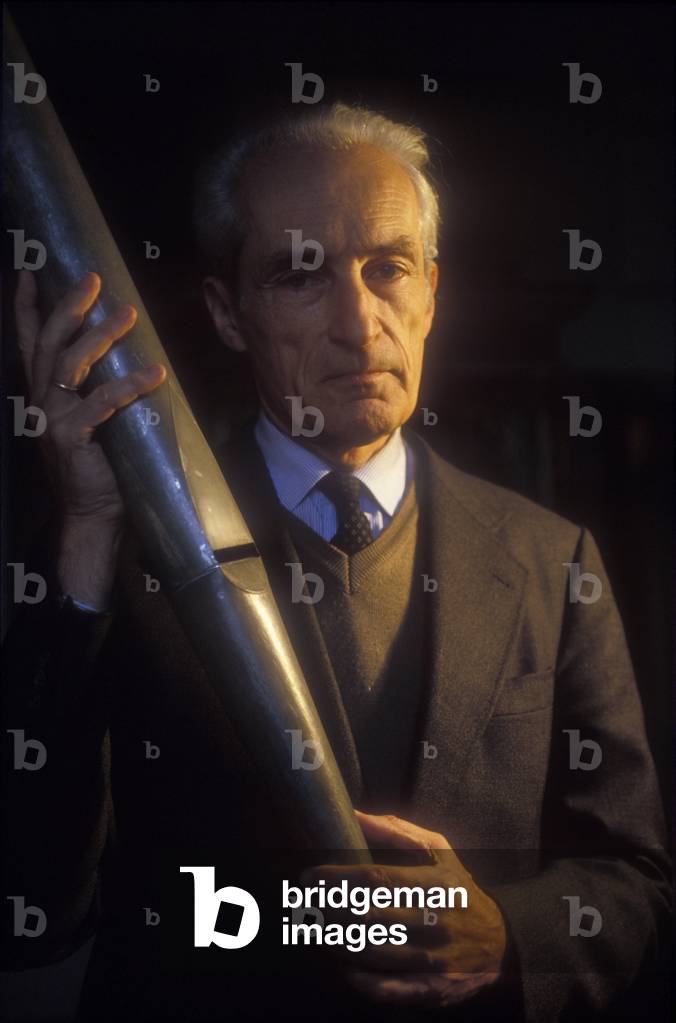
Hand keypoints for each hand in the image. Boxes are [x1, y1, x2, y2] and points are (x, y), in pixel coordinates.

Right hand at [15, 270, 165, 605]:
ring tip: (129, 314)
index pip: (29, 341)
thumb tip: (127, 353)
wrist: (92, 515)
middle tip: (93, 279)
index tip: (30, 271)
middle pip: (49, 341)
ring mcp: (50, 417)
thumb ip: (95, 388)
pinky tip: (156, 371)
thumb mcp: (92, 419)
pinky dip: (130, 384)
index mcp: (41, 393)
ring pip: (71, 363)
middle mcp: (39, 399)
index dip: (27, 306)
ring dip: (101, 335)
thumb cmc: (99, 466)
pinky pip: (101, 402)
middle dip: (69, 305)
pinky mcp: (70, 436)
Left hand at [303, 811, 507, 1008]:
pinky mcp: (431, 991)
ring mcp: (433, 961)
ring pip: (370, 953)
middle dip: (326, 908)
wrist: (501, 942)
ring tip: (312, 927)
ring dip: (333, 941)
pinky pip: (386, 990)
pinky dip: (357, 979)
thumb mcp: (439, 850)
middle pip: (367, 916)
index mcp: (436, 883)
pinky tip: (340, 964)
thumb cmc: (458, 889)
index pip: (376, 879)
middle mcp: (435, 921)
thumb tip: (353, 816)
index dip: (337, 877)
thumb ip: (396, 831)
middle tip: (302, 901)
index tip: (310, 874)